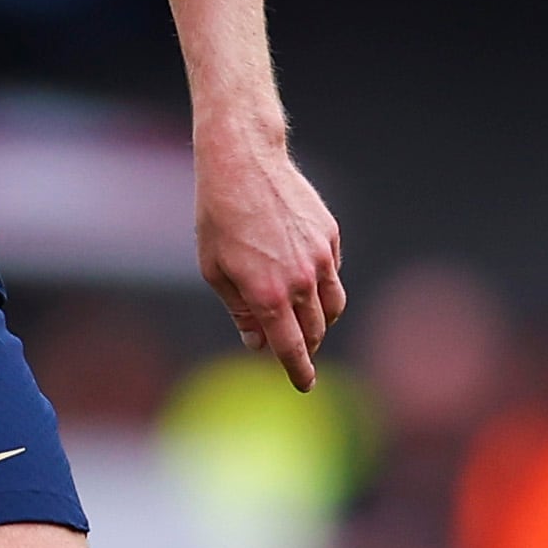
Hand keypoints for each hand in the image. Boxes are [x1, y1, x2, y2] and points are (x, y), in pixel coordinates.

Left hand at [196, 124, 344, 388]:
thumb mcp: (215, 271)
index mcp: (268, 294)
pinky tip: (302, 277)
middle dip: (306, 347)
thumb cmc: (218, 217)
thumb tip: (257, 343)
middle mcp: (300, 280)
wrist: (243, 162)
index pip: (291, 348)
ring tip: (304, 322)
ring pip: (333, 306)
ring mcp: (320, 256)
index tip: (305, 385)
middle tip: (296, 351)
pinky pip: (333, 273)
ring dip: (320, 322)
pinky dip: (322, 285)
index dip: (299, 371)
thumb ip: (240, 312)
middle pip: (315, 332)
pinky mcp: (329, 235)